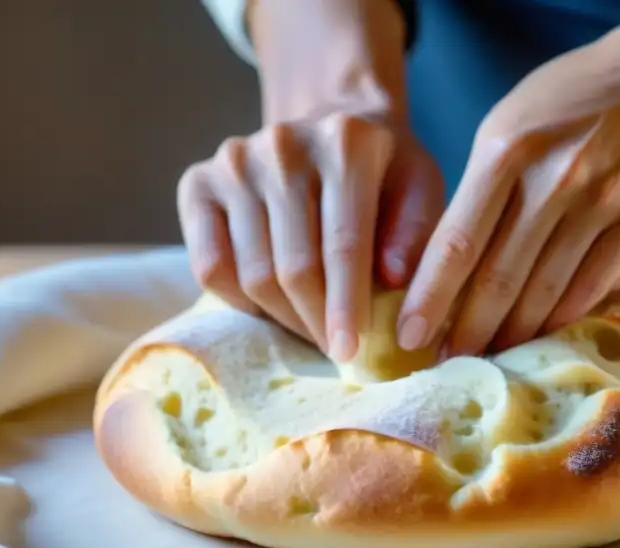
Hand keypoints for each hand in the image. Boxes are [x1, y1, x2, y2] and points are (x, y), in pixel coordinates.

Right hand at [177, 115, 441, 361]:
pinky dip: (240, 302)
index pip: (342, 244)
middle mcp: (283, 145)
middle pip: (293, 267)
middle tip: (334, 350)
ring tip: (311, 327)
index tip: (349, 352)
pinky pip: (210, 267)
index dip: (345, 306)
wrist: (330, 123)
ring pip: (252, 273)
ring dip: (283, 317)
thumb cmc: (384, 172)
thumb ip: (416, 233)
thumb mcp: (421, 190)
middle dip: (315, 321)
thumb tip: (391, 280)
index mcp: (346, 142)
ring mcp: (234, 162)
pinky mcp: (198, 182)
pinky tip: (271, 307)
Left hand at [396, 0, 619, 357]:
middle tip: (446, 364)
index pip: (456, 241)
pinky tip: (540, 338)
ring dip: (511, 335)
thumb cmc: (576, 100)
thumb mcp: (513, 122)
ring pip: (544, 292)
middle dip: (466, 330)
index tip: (407, 336)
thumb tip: (452, 260)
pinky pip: (592, 288)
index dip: (429, 297)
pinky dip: (561, 319)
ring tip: (488, 361)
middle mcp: (553, 180)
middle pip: (498, 278)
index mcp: (506, 150)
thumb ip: (483, 186)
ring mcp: (601, 204)